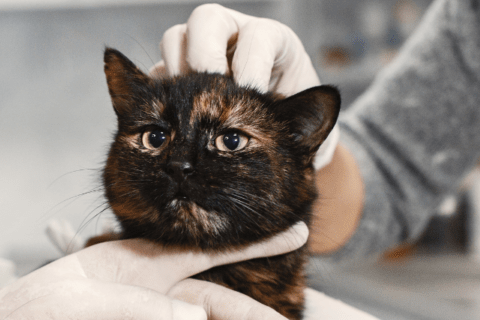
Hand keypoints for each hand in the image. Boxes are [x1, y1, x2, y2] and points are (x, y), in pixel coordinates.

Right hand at [154, 3, 337, 168]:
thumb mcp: (306, 125)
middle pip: (208, 20)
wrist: (271, 139)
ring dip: (177, 69)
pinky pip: (157, 72)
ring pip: (176, 39)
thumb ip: (312, 124)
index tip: (253, 91)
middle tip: (210, 87)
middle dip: (206, 53)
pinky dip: (161, 91)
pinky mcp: (176, 74)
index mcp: (271, 42)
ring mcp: (199, 53)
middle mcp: (233, 37)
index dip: (253, 61)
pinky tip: (170, 116)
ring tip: (187, 102)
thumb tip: (322, 123)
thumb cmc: (291, 126)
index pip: (258, 36)